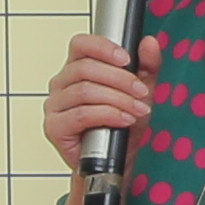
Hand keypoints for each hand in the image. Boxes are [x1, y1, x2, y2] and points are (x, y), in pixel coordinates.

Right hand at [42, 29, 149, 179]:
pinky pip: (81, 114)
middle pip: (86, 68)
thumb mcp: (142, 91)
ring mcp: (55, 105)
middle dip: (120, 79)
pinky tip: (123, 119)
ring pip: (84, 90)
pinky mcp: (54, 127)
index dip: (103, 47)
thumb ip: (147, 66)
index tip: (127, 59)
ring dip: (117, 99)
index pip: (81, 44)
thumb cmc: (123, 126)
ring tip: (137, 109)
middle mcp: (62, 84)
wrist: (118, 161)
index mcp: (77, 68)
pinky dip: (107, 115)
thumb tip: (149, 43)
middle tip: (141, 91)